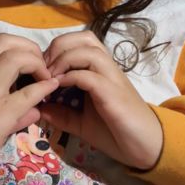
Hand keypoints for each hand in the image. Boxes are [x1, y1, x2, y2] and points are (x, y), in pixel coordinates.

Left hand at [40, 31, 162, 170]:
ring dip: (65, 58)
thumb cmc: (116, 132)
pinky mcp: (113, 93)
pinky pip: (90, 75)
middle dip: (59, 46)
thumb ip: (62, 114)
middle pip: (84, 38)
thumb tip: (38, 108)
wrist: (146, 146)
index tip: (41, 68)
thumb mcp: (82, 123)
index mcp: (99, 70)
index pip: (79, 41)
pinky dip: (72, 76)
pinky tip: (59, 87)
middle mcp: (107, 68)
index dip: (57, 48)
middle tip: (44, 67)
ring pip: (89, 50)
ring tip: (50, 76)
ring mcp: (112, 78)